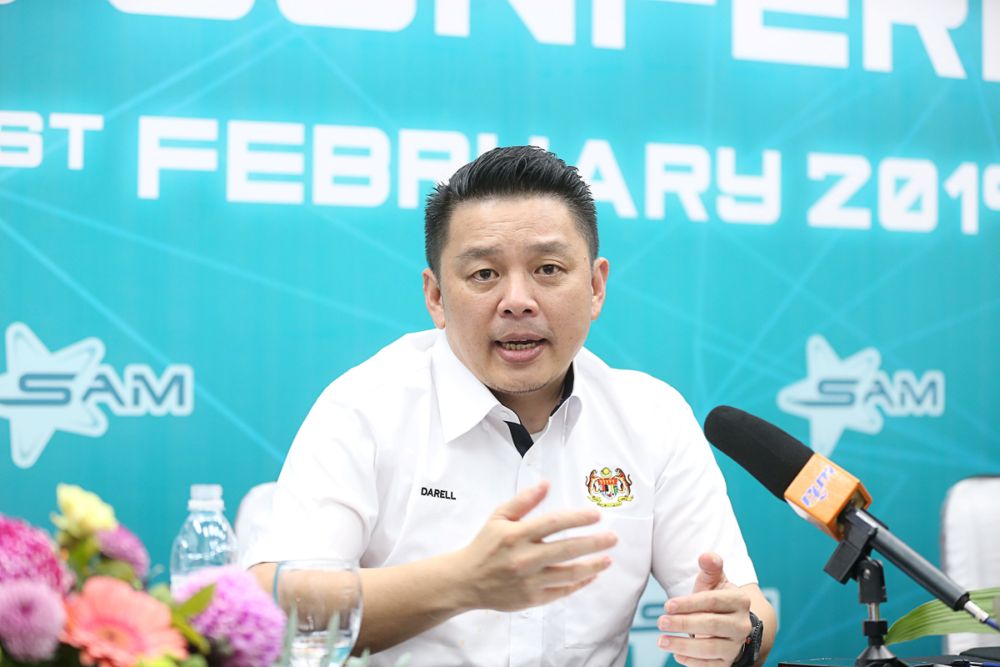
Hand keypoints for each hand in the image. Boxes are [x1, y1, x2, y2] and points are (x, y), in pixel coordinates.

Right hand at [451, 480, 616, 611]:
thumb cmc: (484, 545)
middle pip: (566, 549)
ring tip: (608, 558)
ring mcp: (529, 581)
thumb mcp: (498, 517)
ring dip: (592, 566)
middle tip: (613, 538)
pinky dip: (579, 583)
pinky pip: (562, 591)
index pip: (553, 523)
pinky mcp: (531, 599)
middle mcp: (524, 558)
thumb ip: (523, 501)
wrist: (465, 581)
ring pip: (568, 573)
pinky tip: (591, 576)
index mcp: (516, 535)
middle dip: (594, 542)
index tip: (596, 515)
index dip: (577, 518)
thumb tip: (546, 483)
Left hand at [656, 552, 752, 666]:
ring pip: (711, 648)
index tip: (667, 605)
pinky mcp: (729, 662)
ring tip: (662, 641)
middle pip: (711, 624)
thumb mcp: (713, 581)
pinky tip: (676, 655)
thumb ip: (710, 568)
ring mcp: (736, 645)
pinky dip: (692, 661)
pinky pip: (711, 665)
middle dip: (683, 624)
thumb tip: (706, 556)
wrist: (731, 624)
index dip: (689, 603)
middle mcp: (741, 624)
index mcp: (739, 600)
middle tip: (660, 622)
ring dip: (683, 646)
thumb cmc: (716, 599)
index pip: (713, 601)